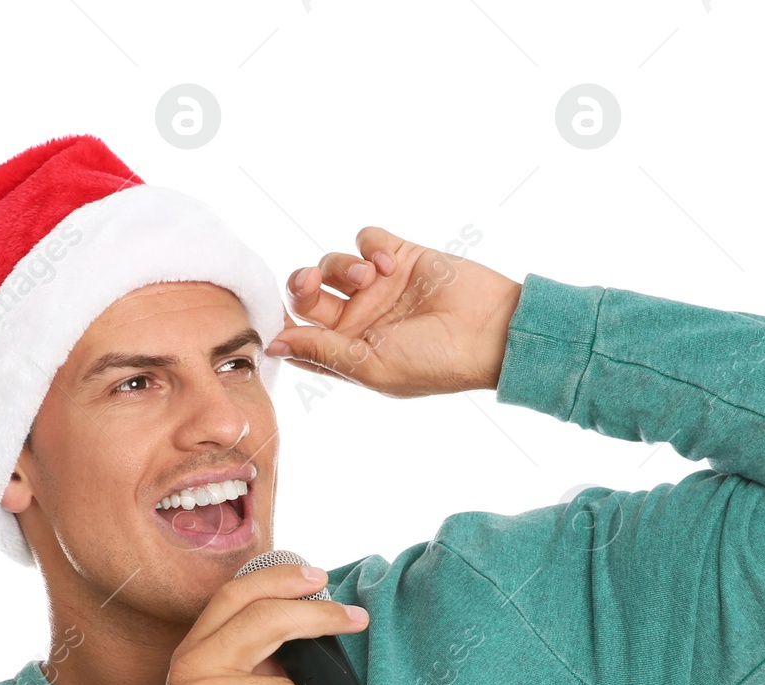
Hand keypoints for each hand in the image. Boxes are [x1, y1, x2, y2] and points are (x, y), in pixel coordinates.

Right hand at [156, 563, 368, 684]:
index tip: (316, 578)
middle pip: (266, 614)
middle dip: (318, 613)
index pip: (235, 595)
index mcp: (190, 655)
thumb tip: (305, 644)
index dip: (279, 579)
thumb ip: (251, 668)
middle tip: (354, 617)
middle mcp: (191, 665)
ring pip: (290, 675)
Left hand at [267, 227, 522, 397]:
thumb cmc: (435, 362)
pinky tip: (387, 262)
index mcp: (350, 351)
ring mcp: (380, 287)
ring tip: (370, 276)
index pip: (301, 335)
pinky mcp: (400, 256)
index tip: (277, 317)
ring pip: (332, 264)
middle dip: (302, 285)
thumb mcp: (370, 365)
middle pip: (309, 295)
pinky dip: (368, 244)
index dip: (284, 324)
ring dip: (340, 266)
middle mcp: (361, 319)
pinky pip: (365, 239)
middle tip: (311, 282)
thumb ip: (321, 350)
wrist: (490, 331)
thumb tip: (274, 345)